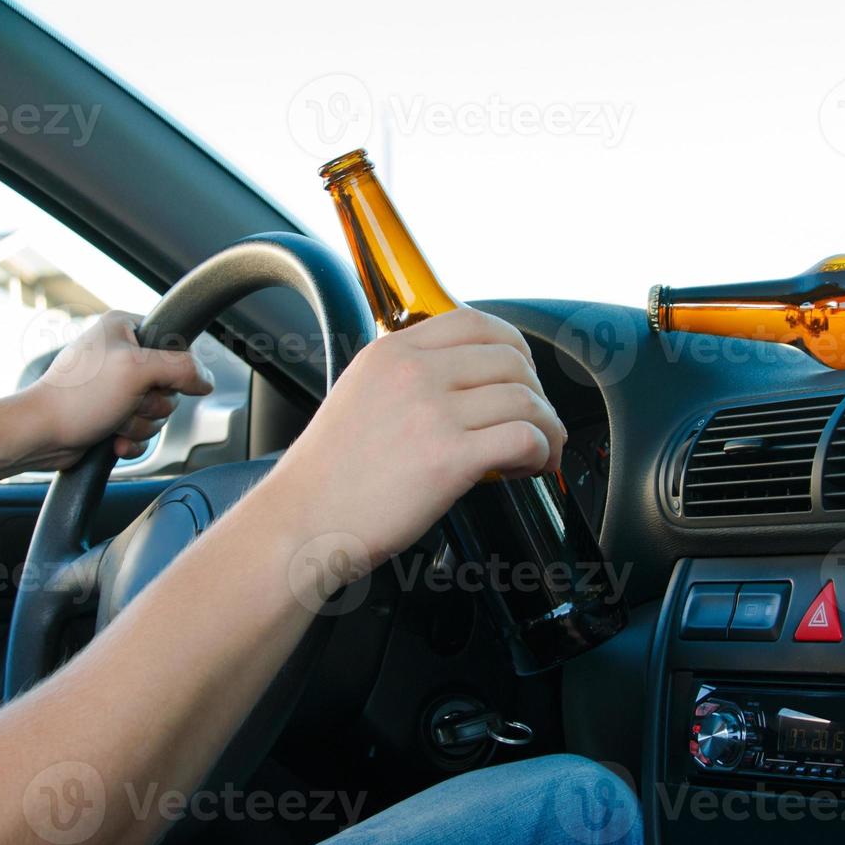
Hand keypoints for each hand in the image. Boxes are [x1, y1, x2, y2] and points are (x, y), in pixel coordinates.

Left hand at [19, 311, 214, 469]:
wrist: (40, 434)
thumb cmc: (77, 396)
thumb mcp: (137, 369)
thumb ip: (182, 368)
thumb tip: (206, 380)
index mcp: (124, 328)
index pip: (176, 344)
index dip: (174, 368)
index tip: (154, 380)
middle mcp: (120, 354)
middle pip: (170, 383)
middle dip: (152, 404)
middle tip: (128, 403)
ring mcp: (115, 386)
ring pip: (157, 411)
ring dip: (140, 425)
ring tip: (114, 421)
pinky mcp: (110, 414)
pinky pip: (142, 430)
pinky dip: (132, 439)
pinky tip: (114, 440)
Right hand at [259, 307, 565, 568]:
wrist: (300, 523)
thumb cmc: (327, 477)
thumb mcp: (359, 395)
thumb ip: (408, 379)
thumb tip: (465, 387)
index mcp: (391, 351)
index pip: (476, 322)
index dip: (513, 347)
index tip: (520, 374)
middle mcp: (414, 372)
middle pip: (511, 359)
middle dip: (536, 392)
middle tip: (533, 421)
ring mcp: (432, 412)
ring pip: (525, 399)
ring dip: (545, 427)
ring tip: (537, 452)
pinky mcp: (449, 457)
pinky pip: (524, 437)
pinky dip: (540, 451)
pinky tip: (528, 468)